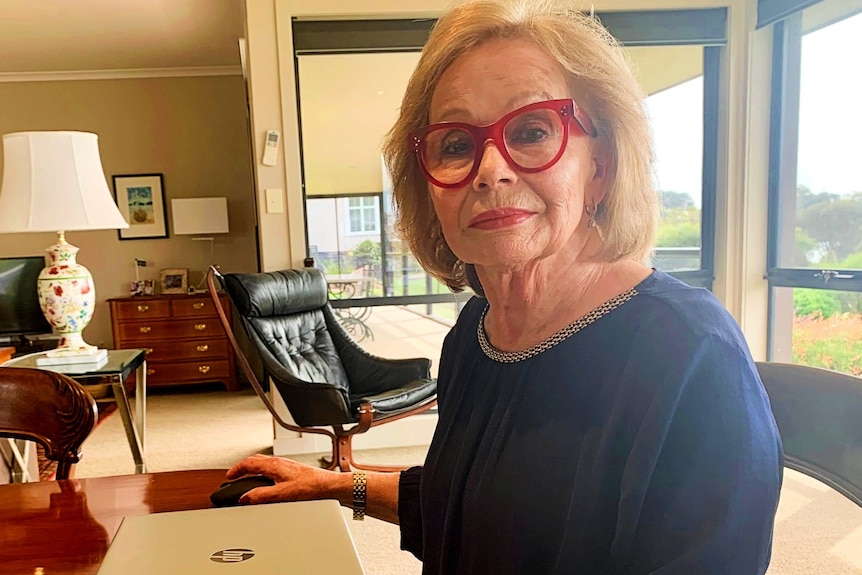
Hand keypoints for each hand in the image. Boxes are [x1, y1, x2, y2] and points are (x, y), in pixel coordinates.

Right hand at [225, 454, 339, 504]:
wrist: (329, 486)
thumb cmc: (311, 486)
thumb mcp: (282, 494)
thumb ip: (262, 495)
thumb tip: (246, 497)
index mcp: (274, 464)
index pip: (249, 462)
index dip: (236, 469)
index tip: (229, 476)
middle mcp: (280, 462)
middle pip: (255, 461)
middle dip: (243, 468)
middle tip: (234, 476)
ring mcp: (286, 466)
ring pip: (264, 464)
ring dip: (253, 470)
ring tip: (247, 479)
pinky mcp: (292, 471)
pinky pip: (272, 469)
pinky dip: (263, 473)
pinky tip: (266, 482)